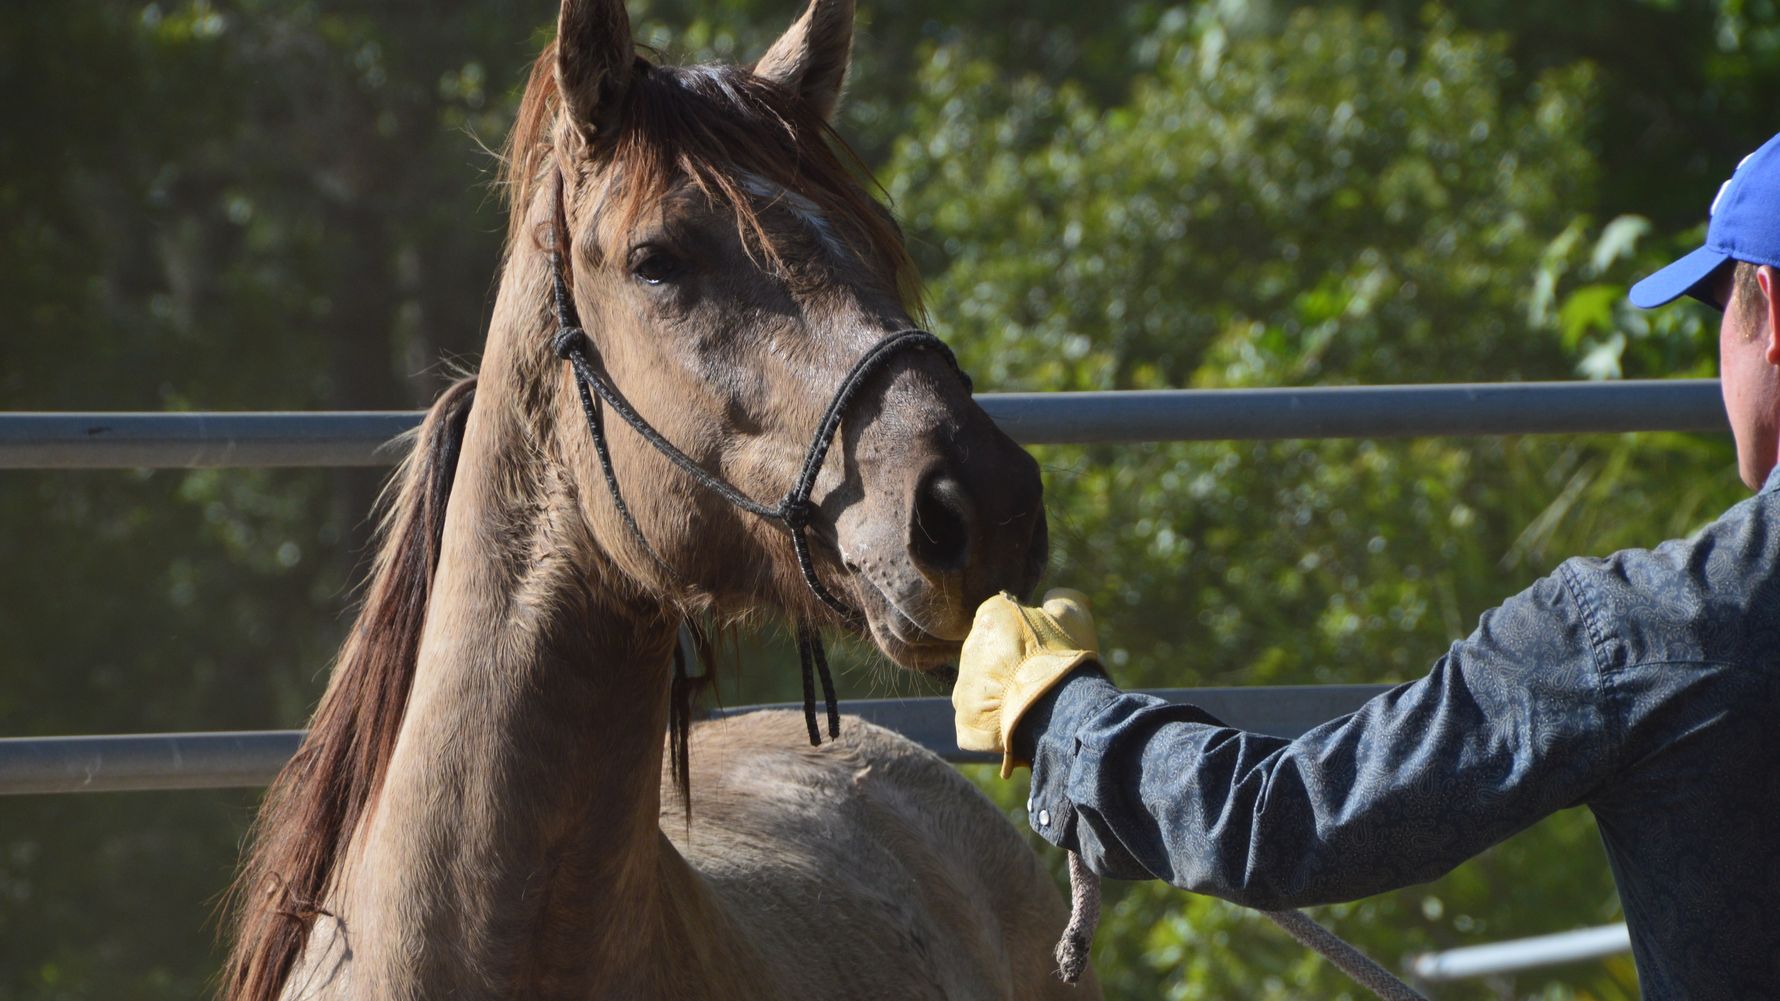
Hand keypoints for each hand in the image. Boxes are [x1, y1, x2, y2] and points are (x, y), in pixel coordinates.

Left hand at [953, 588, 1100, 776]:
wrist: (1059, 711)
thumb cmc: (1064, 659)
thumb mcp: (1073, 616)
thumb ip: (1059, 599)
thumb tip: (1053, 598)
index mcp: (990, 616)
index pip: (1002, 620)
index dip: (1026, 635)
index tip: (1043, 648)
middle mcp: (969, 647)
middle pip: (990, 654)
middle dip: (1010, 664)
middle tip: (1037, 677)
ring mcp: (964, 686)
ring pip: (982, 687)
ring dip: (1001, 693)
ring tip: (1029, 703)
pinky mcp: (964, 720)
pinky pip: (978, 720)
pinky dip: (995, 724)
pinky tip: (1017, 723)